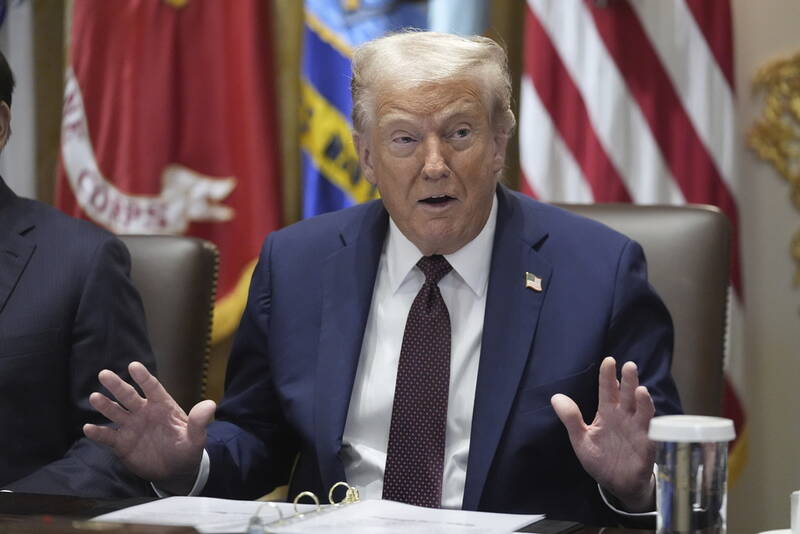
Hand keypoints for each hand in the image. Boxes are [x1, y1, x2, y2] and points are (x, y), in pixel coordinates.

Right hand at [83, 362, 215, 492]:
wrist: (176, 470)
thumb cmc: (187, 449)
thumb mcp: (196, 437)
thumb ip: (199, 421)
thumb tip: (210, 404)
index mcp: (162, 406)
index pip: (152, 388)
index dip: (144, 377)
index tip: (134, 366)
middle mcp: (144, 412)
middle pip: (129, 396)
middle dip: (117, 385)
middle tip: (104, 374)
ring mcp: (131, 427)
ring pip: (116, 412)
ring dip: (105, 405)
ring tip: (94, 397)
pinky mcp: (122, 444)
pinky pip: (108, 436)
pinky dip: (98, 433)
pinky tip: (88, 427)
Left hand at [551, 356, 655, 510]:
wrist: (617, 485)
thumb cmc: (601, 459)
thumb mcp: (581, 440)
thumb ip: (571, 419)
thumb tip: (555, 397)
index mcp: (608, 413)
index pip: (608, 390)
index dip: (608, 376)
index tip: (609, 361)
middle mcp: (624, 417)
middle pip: (627, 395)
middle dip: (629, 381)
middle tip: (629, 365)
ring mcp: (637, 430)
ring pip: (642, 410)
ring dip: (643, 401)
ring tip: (640, 390)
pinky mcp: (647, 445)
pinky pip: (651, 433)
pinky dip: (652, 424)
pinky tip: (650, 418)